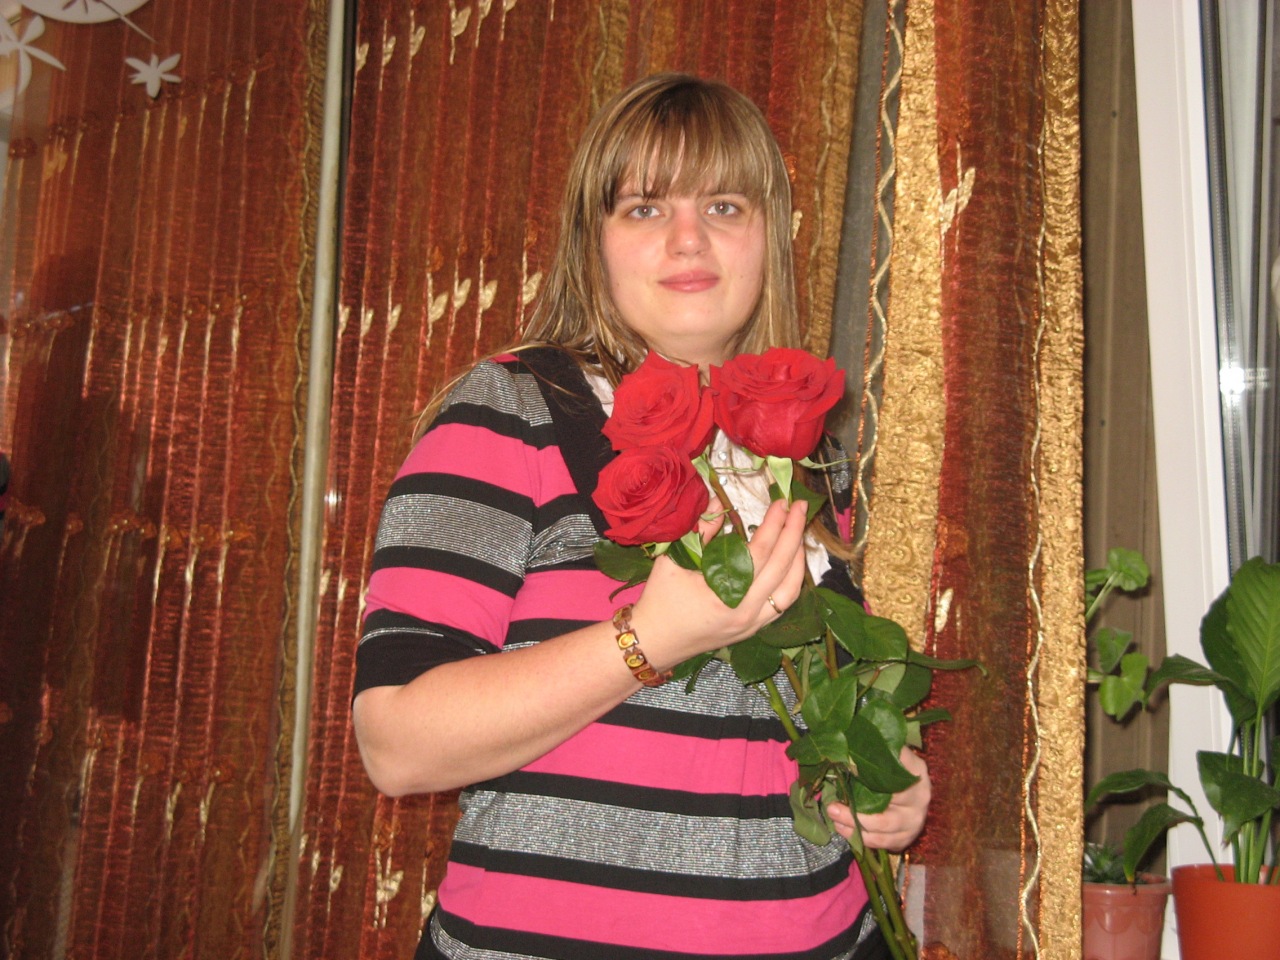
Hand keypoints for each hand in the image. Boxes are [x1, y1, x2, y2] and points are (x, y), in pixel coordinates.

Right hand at [629, 497, 808, 663]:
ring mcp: (752, 624)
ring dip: (798, 559)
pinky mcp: (753, 629)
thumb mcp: (673, 560)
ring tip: (798, 532)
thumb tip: (718, 502)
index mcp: (724, 594)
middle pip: (782, 568)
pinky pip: (783, 604)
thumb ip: (700, 530)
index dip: (774, 524)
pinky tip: (791, 562)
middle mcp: (745, 612)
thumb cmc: (659, 600)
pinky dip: (792, 581)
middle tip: (800, 507)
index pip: (760, 552)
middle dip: (794, 533)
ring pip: (790, 590)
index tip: (782, 502)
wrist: (654, 641)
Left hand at [827, 747, 930, 851]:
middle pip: (885, 812)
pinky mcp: (905, 838)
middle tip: (832, 807)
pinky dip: (859, 838)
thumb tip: (848, 739)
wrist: (912, 787)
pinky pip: (881, 843)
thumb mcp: (889, 751)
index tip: (846, 776)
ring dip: (853, 827)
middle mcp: (920, 799)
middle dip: (854, 813)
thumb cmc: (893, 766)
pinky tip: (843, 828)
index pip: (893, 777)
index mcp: (916, 771)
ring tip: (834, 817)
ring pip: (881, 831)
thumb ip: (876, 748)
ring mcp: (914, 822)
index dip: (869, 779)